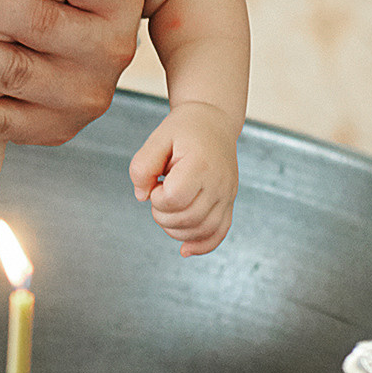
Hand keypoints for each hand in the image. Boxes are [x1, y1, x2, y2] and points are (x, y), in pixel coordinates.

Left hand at [129, 102, 239, 256]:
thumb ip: (142, 166)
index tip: (156, 183)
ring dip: (176, 230)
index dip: (157, 198)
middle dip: (162, 215)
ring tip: (168, 209)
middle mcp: (218, 183)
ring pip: (202, 230)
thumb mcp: (157, 138)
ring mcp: (227, 195)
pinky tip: (185, 250)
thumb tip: (142, 196)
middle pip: (188, 219)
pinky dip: (202, 245)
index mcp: (200, 164)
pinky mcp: (229, 203)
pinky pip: (220, 233)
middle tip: (158, 194)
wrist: (214, 122)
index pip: (175, 199)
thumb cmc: (184, 130)